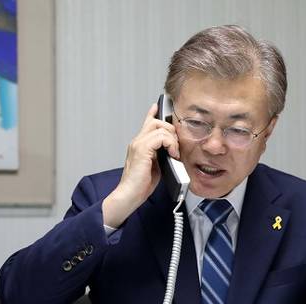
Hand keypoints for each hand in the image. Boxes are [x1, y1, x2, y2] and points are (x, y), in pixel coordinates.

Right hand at [102, 104, 178, 227]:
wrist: (129, 195)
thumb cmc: (140, 185)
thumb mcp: (155, 167)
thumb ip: (161, 156)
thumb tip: (172, 152)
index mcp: (139, 145)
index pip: (146, 123)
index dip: (153, 114)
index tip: (157, 106)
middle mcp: (137, 141)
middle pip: (157, 122)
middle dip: (171, 130)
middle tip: (176, 146)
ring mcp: (138, 144)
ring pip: (160, 127)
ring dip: (172, 139)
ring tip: (174, 153)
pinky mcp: (142, 149)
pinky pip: (160, 137)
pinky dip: (170, 144)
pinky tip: (172, 154)